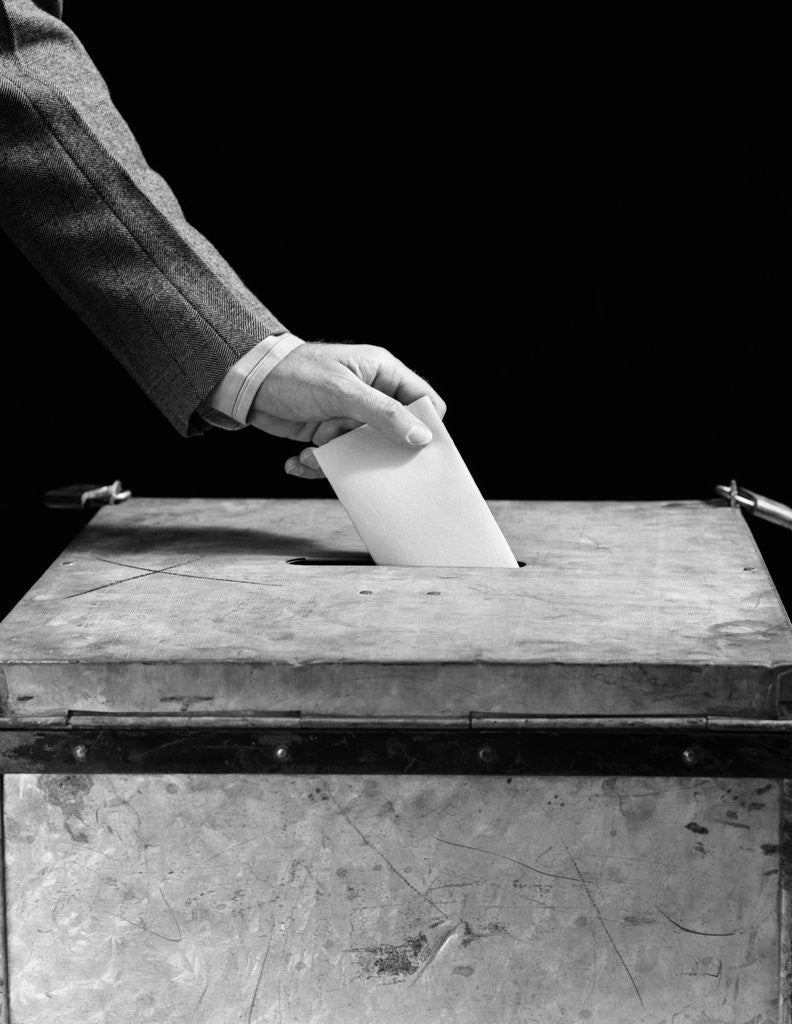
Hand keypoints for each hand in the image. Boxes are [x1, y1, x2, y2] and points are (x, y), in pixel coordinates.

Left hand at [248, 342, 445, 478]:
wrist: (246, 384)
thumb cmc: (294, 374)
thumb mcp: (342, 393)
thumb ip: (383, 414)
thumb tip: (421, 437)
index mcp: (383, 373)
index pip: (423, 401)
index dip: (425, 426)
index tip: (415, 450)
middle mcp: (370, 395)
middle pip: (394, 433)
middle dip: (373, 451)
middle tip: (358, 457)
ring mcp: (349, 417)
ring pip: (363, 452)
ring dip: (338, 459)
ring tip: (314, 451)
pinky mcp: (328, 434)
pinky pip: (337, 459)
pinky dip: (318, 464)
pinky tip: (298, 459)